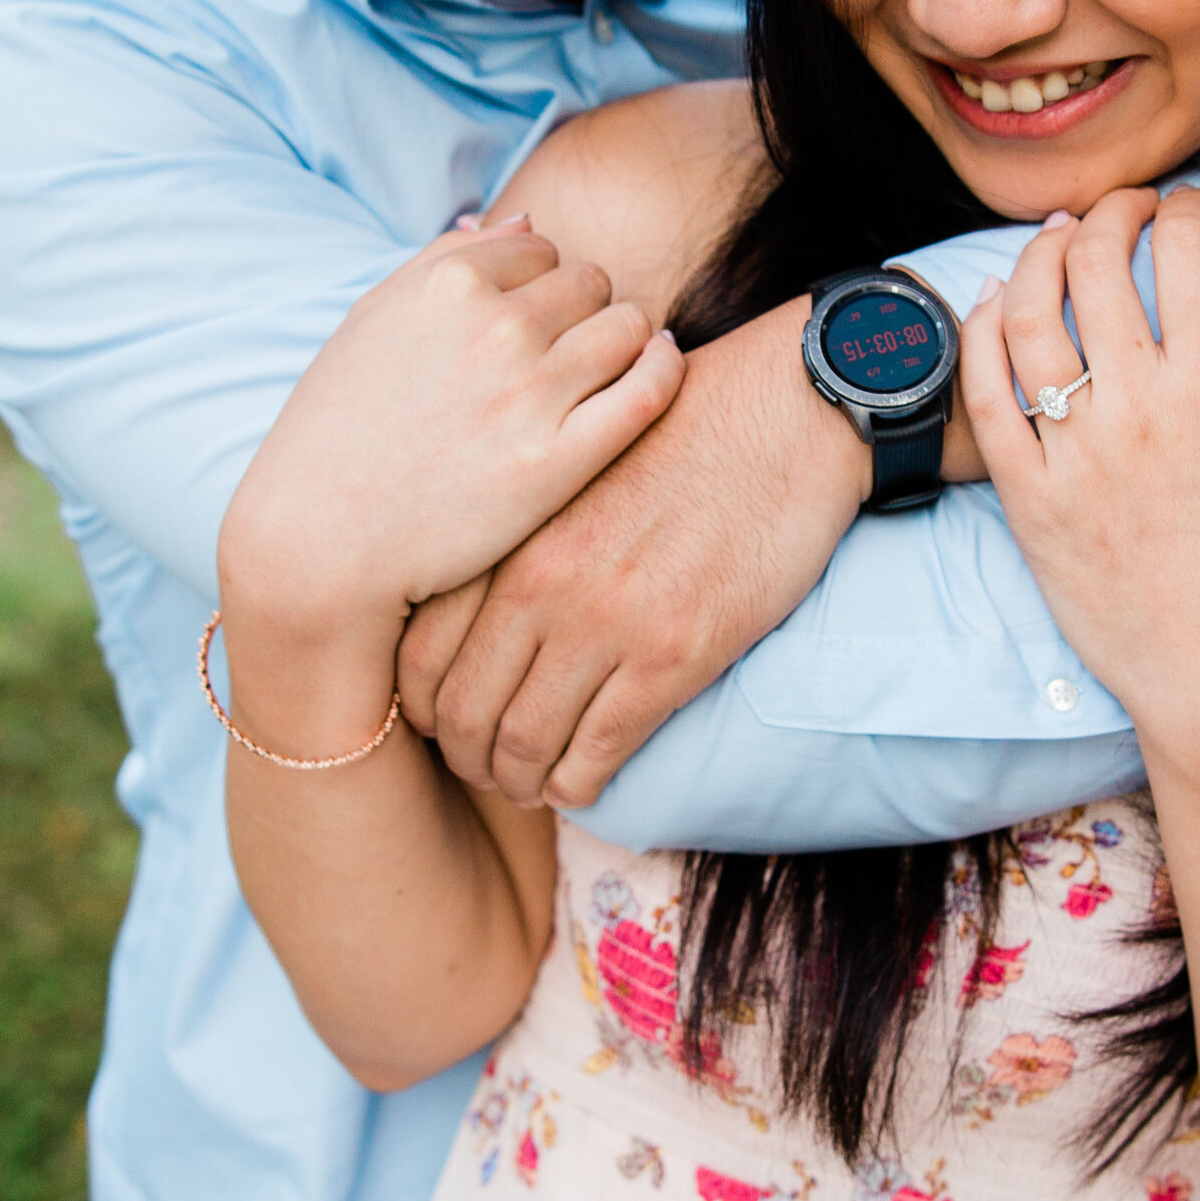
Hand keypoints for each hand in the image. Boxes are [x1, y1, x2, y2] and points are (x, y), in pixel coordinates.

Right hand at [216, 222, 680, 751]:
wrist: (319, 543)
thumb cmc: (339, 431)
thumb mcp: (372, 322)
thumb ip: (446, 258)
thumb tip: (529, 219)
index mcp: (448, 281)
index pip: (543, 248)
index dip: (540, 286)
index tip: (527, 327)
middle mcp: (495, 325)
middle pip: (591, 284)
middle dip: (582, 313)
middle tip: (558, 363)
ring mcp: (531, 393)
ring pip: (628, 326)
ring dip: (623, 343)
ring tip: (597, 379)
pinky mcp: (559, 460)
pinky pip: (649, 388)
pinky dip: (663, 369)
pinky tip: (655, 372)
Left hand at [397, 296, 870, 803]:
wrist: (782, 413)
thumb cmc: (681, 434)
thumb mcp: (569, 468)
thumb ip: (519, 533)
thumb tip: (481, 607)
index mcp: (507, 533)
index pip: (417, 654)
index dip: (422, 709)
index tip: (443, 725)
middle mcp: (538, 581)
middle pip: (462, 711)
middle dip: (467, 759)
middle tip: (485, 772)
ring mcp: (603, 621)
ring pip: (524, 745)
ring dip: (521, 783)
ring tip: (532, 787)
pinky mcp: (671, 654)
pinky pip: (598, 752)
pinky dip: (579, 786)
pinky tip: (583, 785)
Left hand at [960, 186, 1199, 798]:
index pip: (1188, 254)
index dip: (1185, 209)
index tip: (1185, 206)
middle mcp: (1138, 410)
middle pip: (1099, 265)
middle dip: (1109, 213)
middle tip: (1120, 210)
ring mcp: (1074, 453)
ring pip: (1027, 314)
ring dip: (1036, 256)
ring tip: (1055, 239)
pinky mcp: (1028, 496)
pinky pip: (984, 396)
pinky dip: (980, 333)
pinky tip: (992, 303)